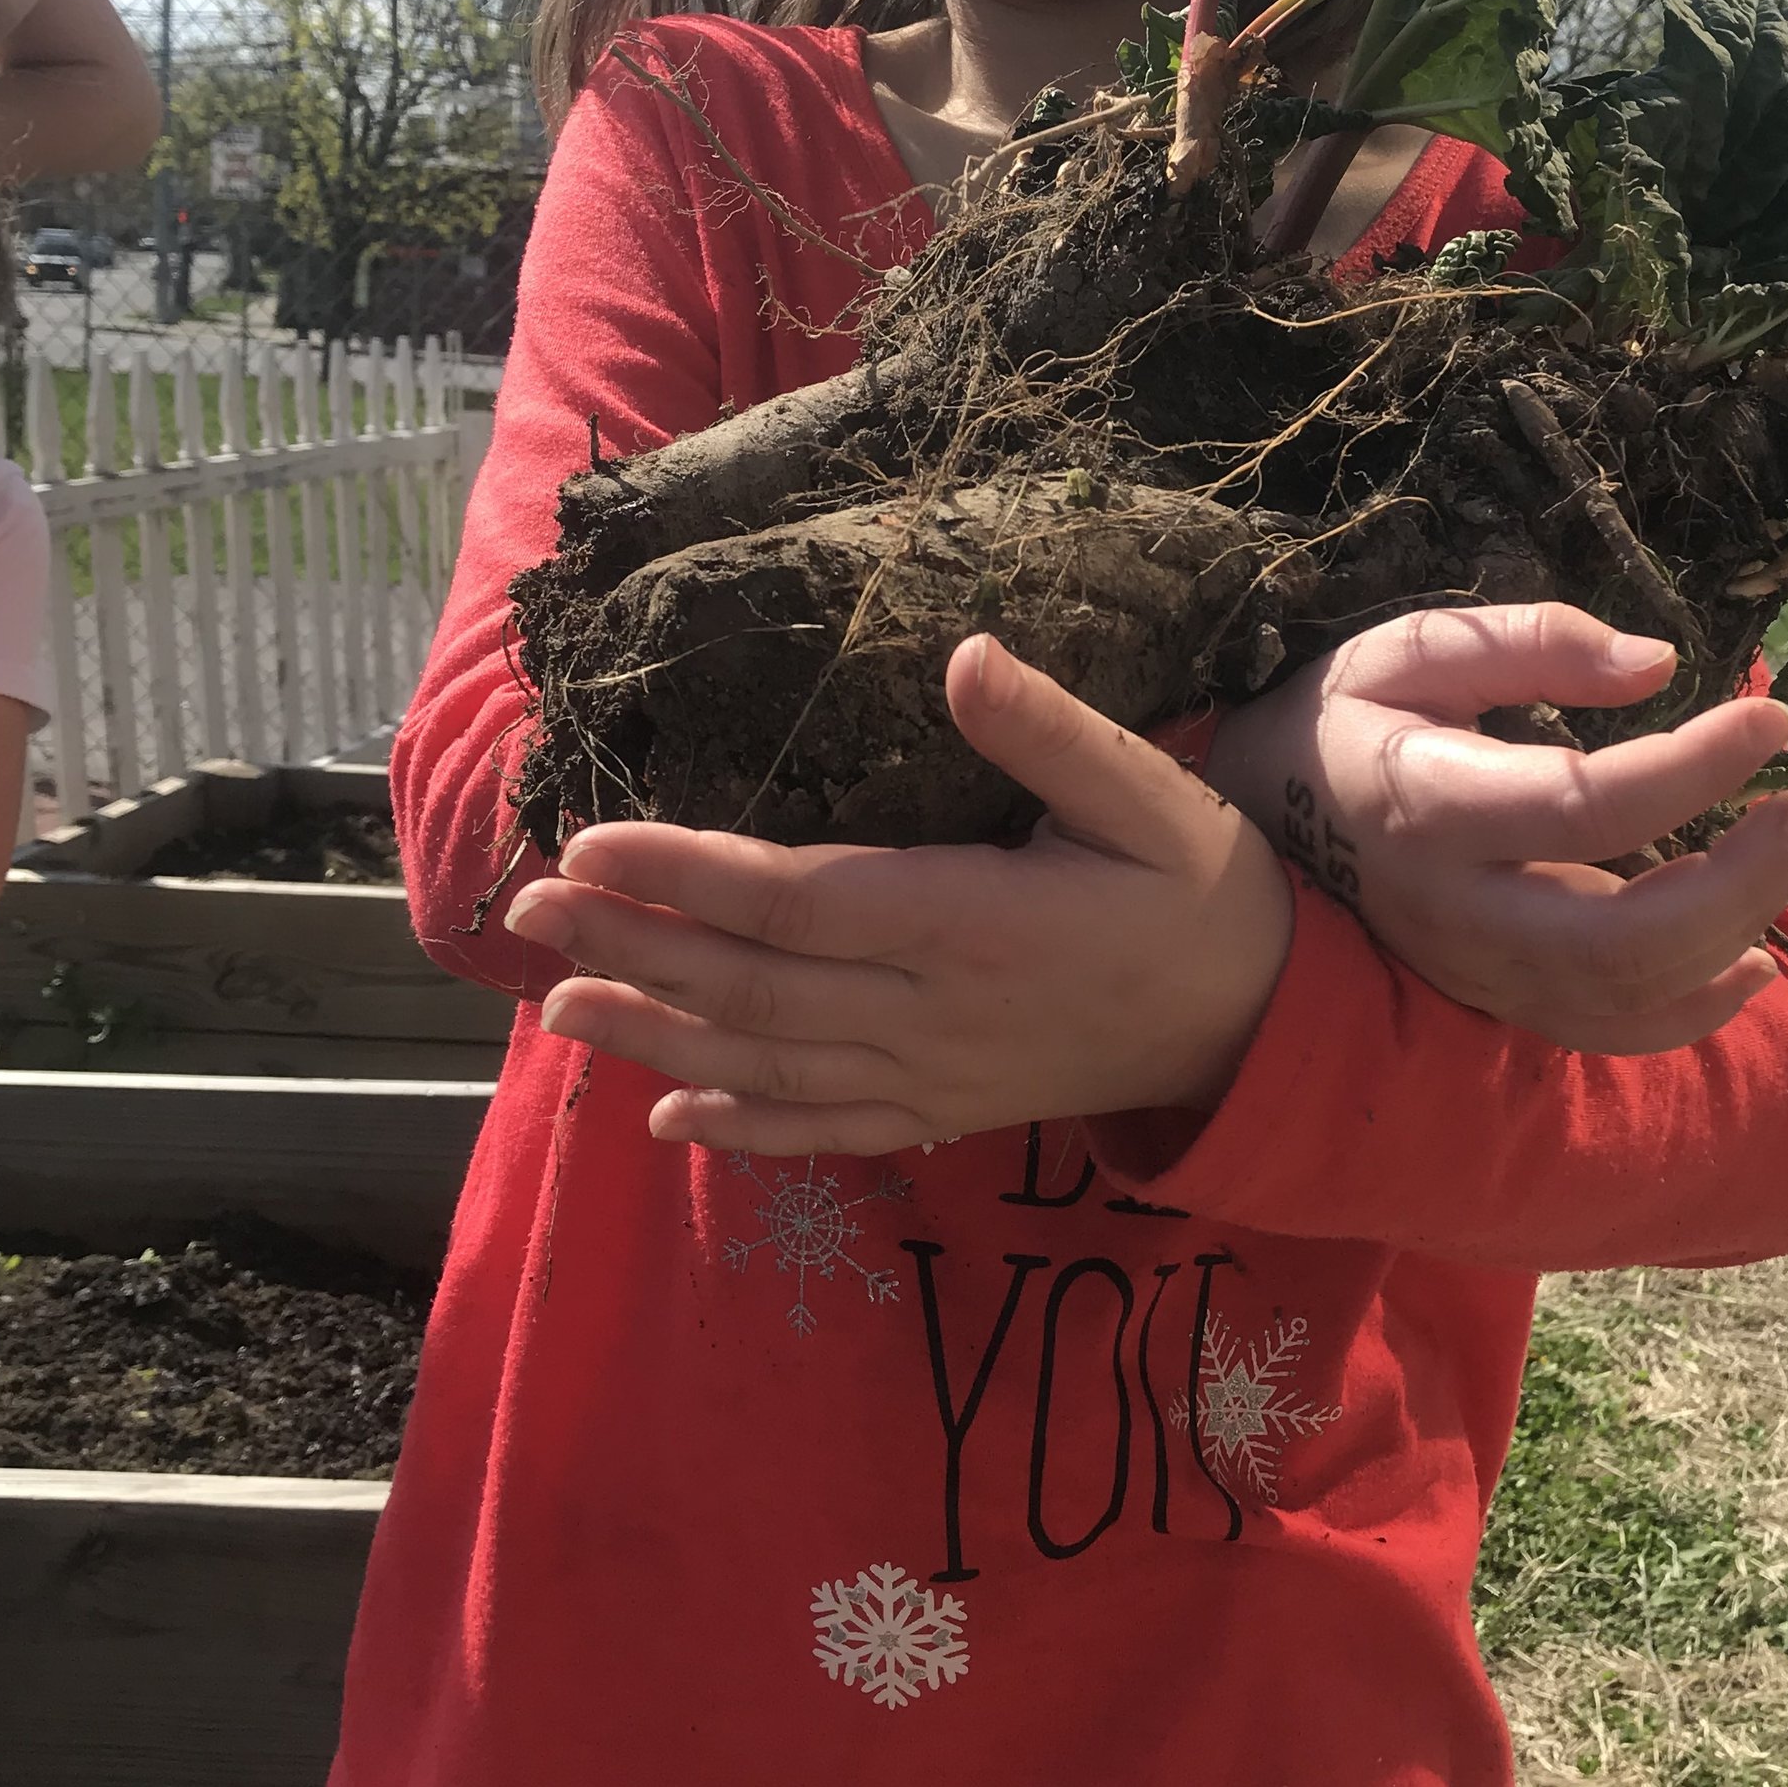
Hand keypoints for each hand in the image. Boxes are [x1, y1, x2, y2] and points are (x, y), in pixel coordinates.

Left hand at [503, 634, 1293, 1154]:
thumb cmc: (1200, 889)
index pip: (797, 903)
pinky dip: (744, 1129)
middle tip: (527, 915)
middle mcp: (933, 1013)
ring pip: (770, 1064)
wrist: (1260, 1024)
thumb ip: (1049, 731)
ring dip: (658, 1036)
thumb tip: (962, 655)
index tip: (589, 847)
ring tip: (558, 1004)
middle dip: (635, 949)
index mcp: (970, 924)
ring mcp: (933, 1074)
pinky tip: (668, 1119)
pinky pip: (828, 1130)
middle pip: (754, 988)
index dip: (686, 879)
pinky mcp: (945, 1108)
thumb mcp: (1146, 793)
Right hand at [1204, 605, 1787, 1054]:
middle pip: (1617, 939)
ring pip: (1621, 997)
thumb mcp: (1413, 649)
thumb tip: (1656, 665)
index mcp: (1428, 805)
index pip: (1583, 804)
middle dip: (1737, 884)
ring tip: (1787, 858)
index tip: (1769, 717)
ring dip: (1731, 937)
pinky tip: (1751, 959)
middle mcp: (1454, 909)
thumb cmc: (1346, 717)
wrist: (1260, 818)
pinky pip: (1604, 1032)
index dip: (1692, 768)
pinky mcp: (1495, 1000)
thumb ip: (1530, 643)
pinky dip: (1693, 1010)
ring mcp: (1475, 969)